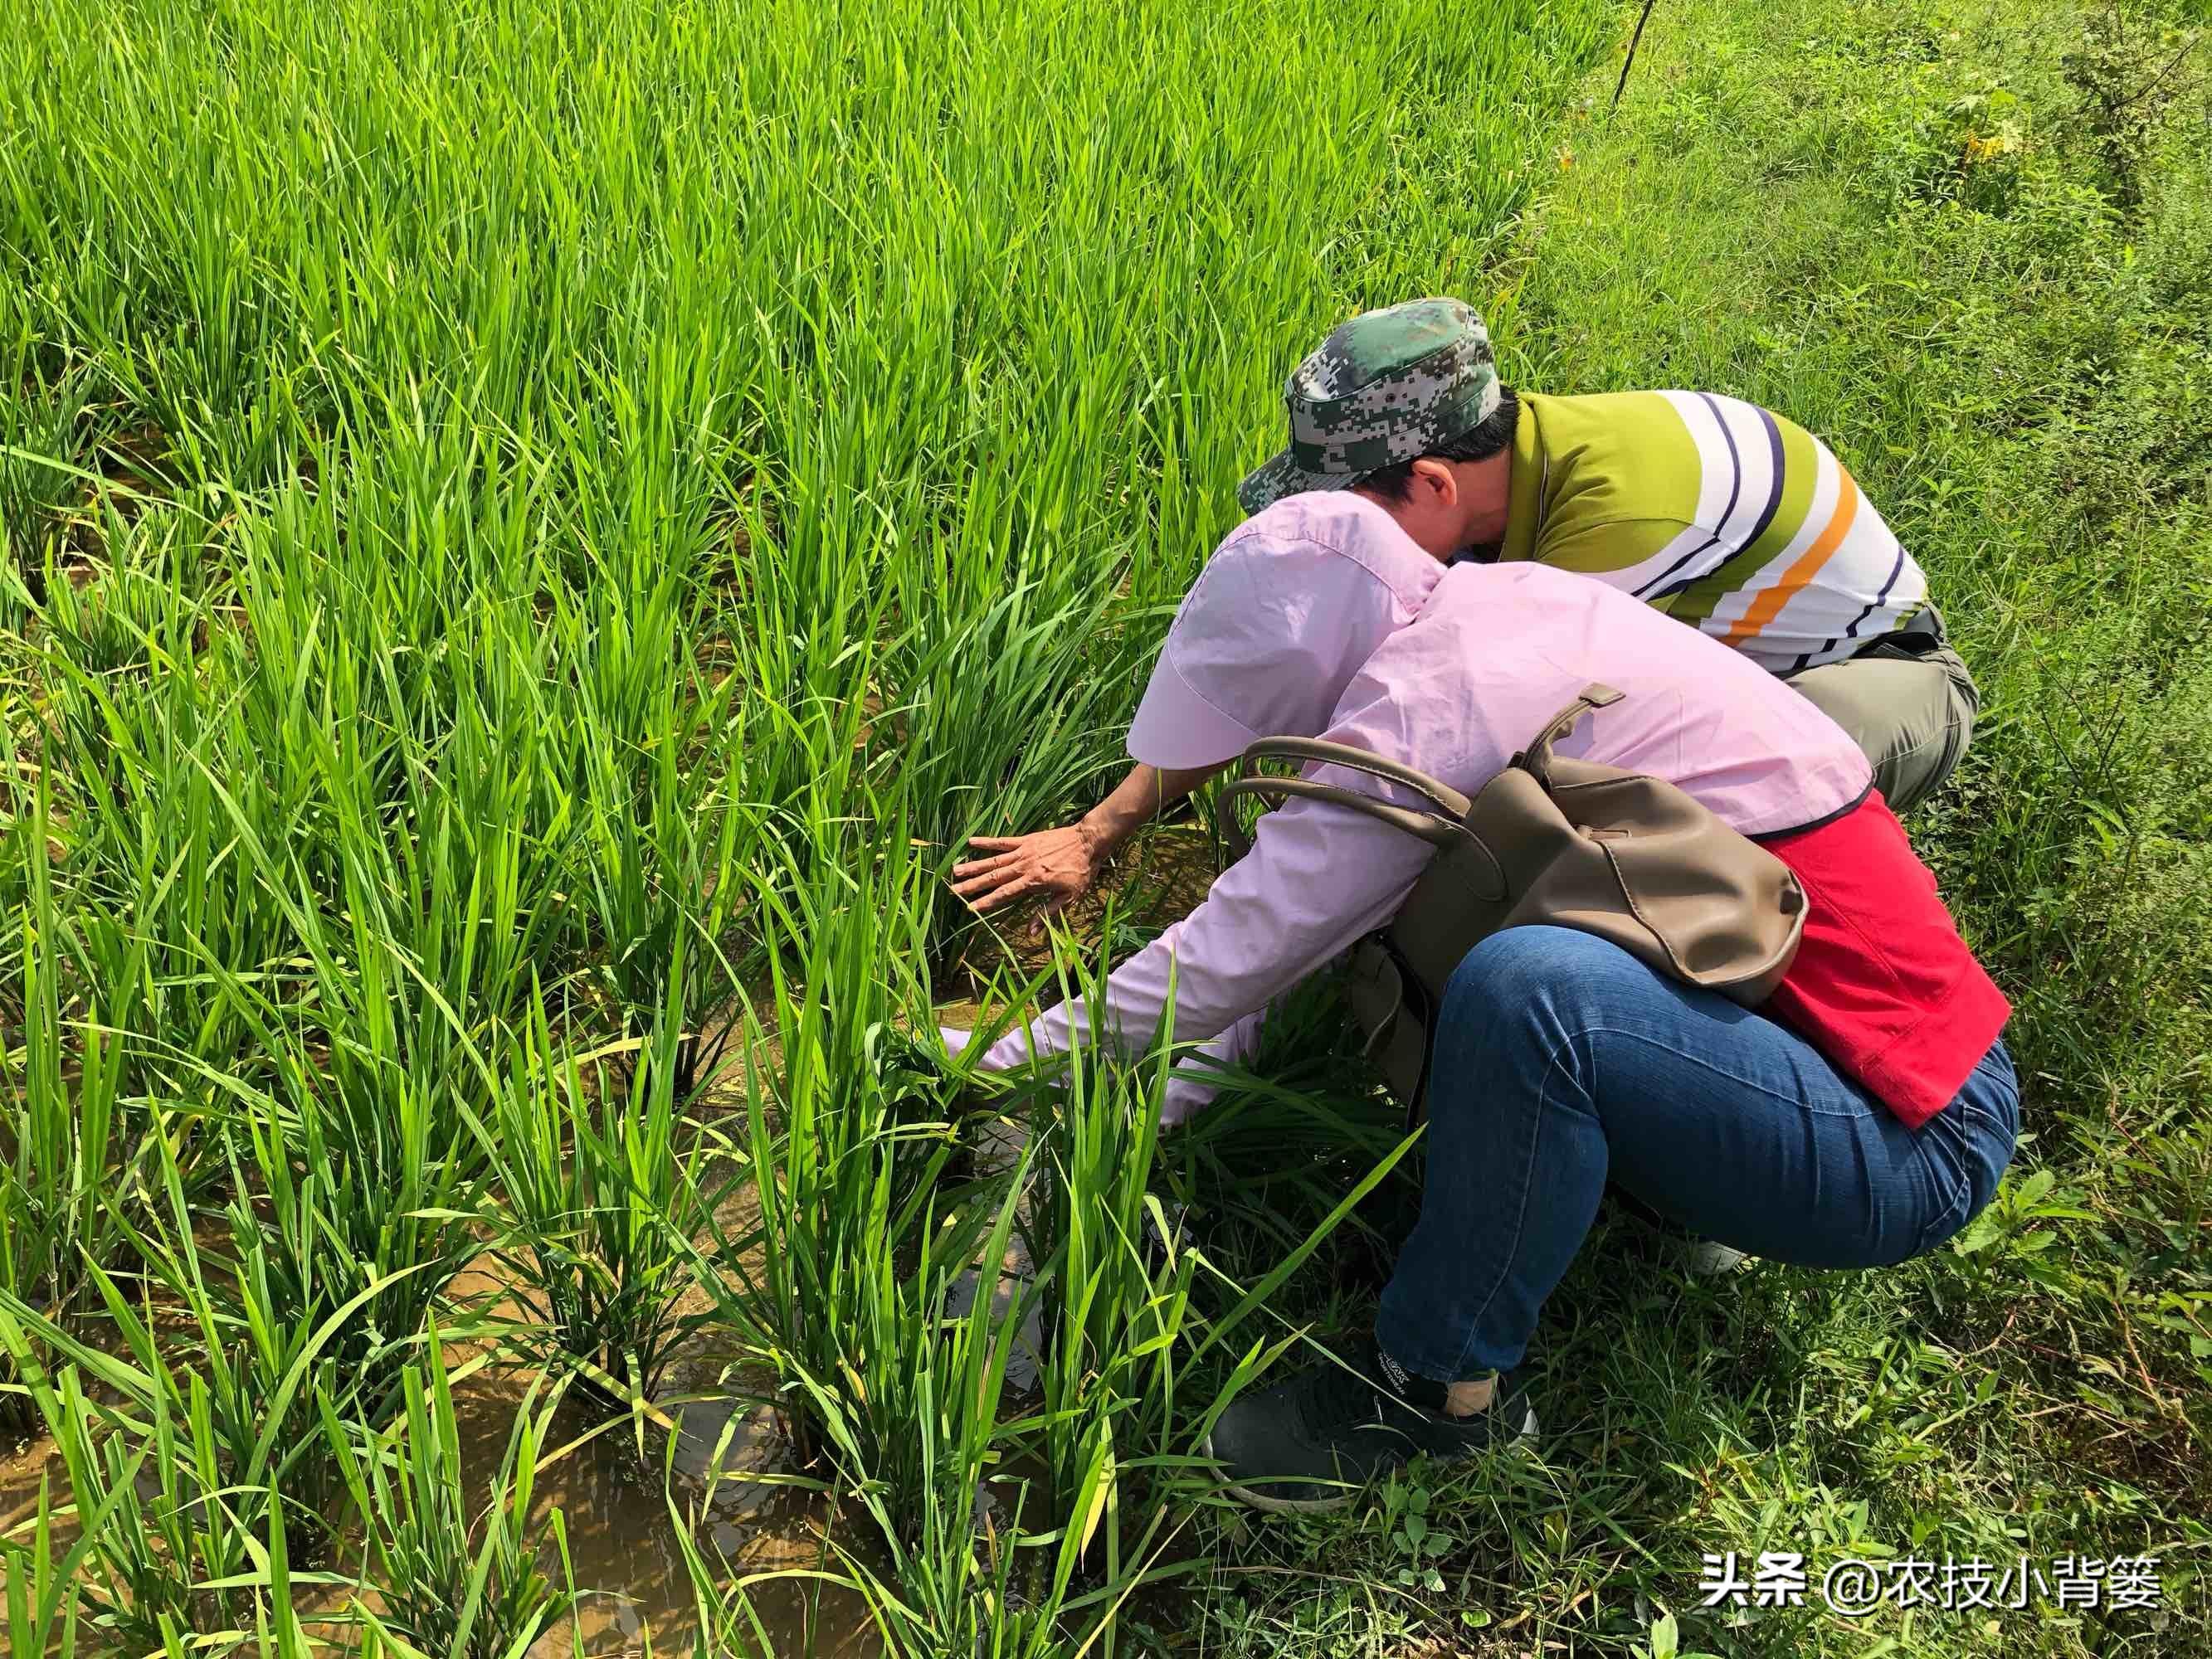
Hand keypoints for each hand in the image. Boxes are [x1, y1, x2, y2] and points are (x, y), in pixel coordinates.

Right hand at [951, 824, 1101, 917]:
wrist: (1089, 841)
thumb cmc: (1081, 871)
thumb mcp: (1069, 897)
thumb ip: (1047, 913)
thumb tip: (1031, 933)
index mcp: (1033, 882)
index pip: (1004, 894)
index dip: (986, 902)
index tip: (970, 909)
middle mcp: (1024, 867)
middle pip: (993, 878)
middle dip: (972, 886)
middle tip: (953, 891)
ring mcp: (1023, 851)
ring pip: (993, 861)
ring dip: (974, 866)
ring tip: (955, 870)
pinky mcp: (1026, 839)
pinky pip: (1003, 841)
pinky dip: (987, 842)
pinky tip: (971, 842)